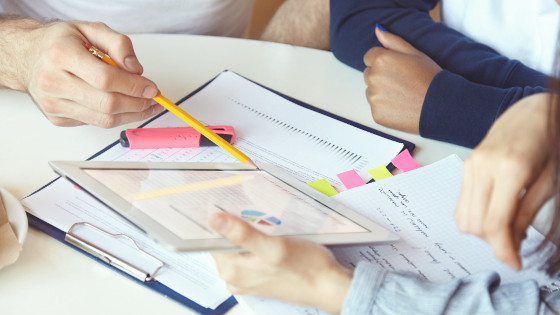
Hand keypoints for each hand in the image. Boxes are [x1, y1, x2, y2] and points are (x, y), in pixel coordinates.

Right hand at [11, 20, 161, 126]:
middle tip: (152, 99)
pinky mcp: (57, 118)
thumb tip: (136, 70)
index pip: (106, 79)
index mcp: (61, 55)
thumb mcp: (91, 29)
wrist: (27, 57)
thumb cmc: (59, 43)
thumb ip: (119, 44)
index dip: (134, 86)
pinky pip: (95, 123)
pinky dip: (114, 116)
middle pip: (107, 103)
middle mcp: (53, 81)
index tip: (151, 88)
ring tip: (144, 106)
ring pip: (103, 119)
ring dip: (131, 115)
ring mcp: (54, 103)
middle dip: (137, 104)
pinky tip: (121, 106)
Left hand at [209, 212, 352, 313]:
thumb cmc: (307, 269)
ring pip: (238, 246)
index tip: (229, 204)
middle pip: (224, 242)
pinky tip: (272, 236)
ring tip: (267, 225)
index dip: (220, 219)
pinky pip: (250, 253)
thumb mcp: (274, 247)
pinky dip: (258, 242)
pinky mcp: (259, 276)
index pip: (211, 238)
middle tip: (256, 214)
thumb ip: (243, 234)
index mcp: (232, 270)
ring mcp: (247, 278)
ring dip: (249, 233)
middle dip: (237, 225)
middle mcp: (235, 277)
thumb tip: (215, 221)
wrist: (329, 287)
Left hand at [363, 26, 441, 132]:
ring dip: (382, 92)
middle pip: (368, 74)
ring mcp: (374, 97)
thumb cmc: (430, 78)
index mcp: (381, 59)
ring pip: (371, 91)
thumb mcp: (415, 53)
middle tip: (402, 82)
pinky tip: (401, 106)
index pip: (369, 57)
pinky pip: (376, 107)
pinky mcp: (376, 113)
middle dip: (381, 76)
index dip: (383, 62)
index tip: (397, 69)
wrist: (440, 106)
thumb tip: (378, 30)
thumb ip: (393, 41)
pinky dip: (385, 107)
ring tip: (403, 94)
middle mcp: (373, 77)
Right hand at [454, 93, 554, 269]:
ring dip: (481, 232)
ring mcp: (470, 166)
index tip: (515, 263)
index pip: (495, 223)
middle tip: (514, 246)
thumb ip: (527, 214)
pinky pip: (460, 204)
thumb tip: (511, 244)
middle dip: (493, 243)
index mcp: (510, 170)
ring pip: (462, 218)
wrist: (530, 112)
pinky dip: (474, 218)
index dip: (503, 250)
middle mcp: (483, 168)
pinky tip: (492, 214)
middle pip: (475, 224)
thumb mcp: (548, 182)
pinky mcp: (465, 167)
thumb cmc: (546, 143)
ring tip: (504, 228)